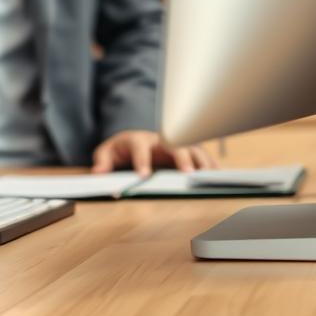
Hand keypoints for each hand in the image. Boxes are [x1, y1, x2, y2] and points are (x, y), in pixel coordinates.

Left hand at [91, 130, 215, 176]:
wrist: (135, 140)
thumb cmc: (123, 149)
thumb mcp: (107, 152)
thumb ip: (102, 161)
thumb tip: (98, 173)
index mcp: (138, 139)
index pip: (139, 147)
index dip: (141, 160)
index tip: (143, 175)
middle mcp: (159, 139)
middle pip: (172, 142)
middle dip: (180, 156)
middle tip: (187, 174)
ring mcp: (175, 143)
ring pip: (190, 146)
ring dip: (200, 160)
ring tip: (208, 176)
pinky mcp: (186, 150)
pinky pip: (201, 154)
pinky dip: (210, 164)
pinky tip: (218, 175)